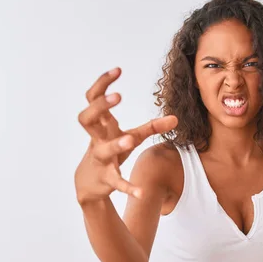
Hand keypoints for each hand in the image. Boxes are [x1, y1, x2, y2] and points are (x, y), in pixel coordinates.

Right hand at [75, 67, 177, 203]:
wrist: (89, 184)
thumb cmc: (110, 151)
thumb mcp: (131, 137)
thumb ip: (152, 127)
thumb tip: (176, 118)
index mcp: (101, 126)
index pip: (92, 98)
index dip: (102, 83)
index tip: (118, 70)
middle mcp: (97, 140)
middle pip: (86, 118)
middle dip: (100, 106)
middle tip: (118, 96)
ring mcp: (100, 159)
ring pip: (103, 150)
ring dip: (116, 144)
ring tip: (130, 140)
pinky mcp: (106, 179)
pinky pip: (116, 181)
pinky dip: (128, 187)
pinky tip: (141, 192)